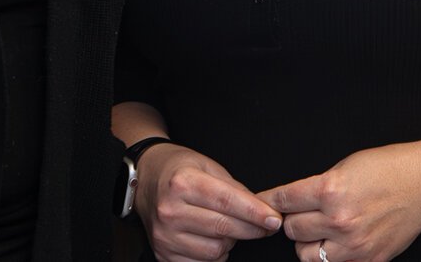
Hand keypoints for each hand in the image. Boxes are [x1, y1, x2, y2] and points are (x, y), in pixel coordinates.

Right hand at [134, 144, 280, 261]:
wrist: (146, 181)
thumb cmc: (179, 171)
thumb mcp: (208, 166)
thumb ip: (235, 188)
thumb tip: (261, 210)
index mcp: (183, 183)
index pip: (227, 202)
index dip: (255, 213)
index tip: (274, 220)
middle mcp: (170, 211)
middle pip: (223, 228)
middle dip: (251, 229)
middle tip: (264, 224)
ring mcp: (165, 235)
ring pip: (215, 251)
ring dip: (231, 242)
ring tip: (227, 226)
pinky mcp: (163, 253)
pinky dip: (215, 255)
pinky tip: (212, 239)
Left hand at [261, 143, 420, 261]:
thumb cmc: (389, 168)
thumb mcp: (346, 166)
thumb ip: (318, 186)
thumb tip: (291, 202)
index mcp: (331, 190)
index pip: (284, 200)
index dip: (269, 200)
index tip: (258, 203)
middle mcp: (340, 220)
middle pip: (292, 229)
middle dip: (294, 219)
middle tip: (304, 211)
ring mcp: (354, 245)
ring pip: (305, 253)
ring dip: (307, 241)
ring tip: (321, 228)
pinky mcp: (367, 260)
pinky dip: (329, 254)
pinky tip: (338, 240)